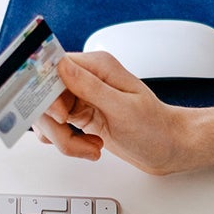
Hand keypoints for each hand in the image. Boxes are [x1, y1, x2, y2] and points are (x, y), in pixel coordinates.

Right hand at [33, 53, 213, 173]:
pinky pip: (57, 127)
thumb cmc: (155, 128)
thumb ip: (89, 86)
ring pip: (49, 116)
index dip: (47, 94)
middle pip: (45, 96)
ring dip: (64, 138)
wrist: (168, 148)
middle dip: (56, 125)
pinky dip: (67, 143)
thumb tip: (60, 65)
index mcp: (97, 66)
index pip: (53, 68)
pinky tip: (88, 147)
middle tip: (76, 140)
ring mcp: (81, 97)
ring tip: (90, 148)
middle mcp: (86, 78)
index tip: (60, 116)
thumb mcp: (123, 108)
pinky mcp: (80, 115)